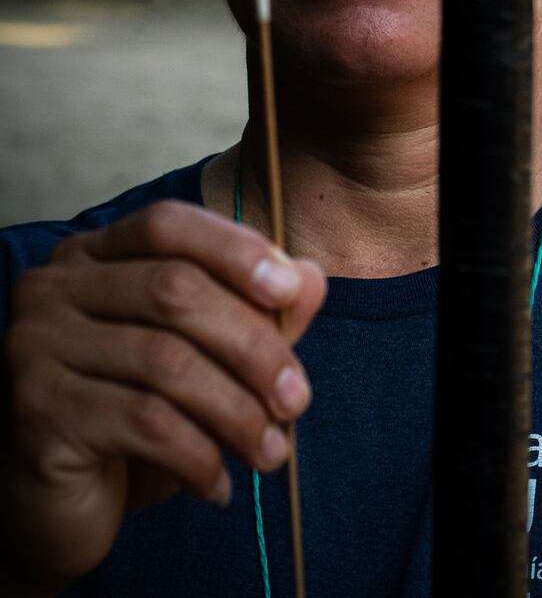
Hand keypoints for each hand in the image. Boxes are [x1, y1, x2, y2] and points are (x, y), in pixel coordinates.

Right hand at [0, 201, 325, 591]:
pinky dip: (198, 456)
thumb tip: (311, 277)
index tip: (291, 289)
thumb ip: (254, 313)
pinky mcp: (38, 409)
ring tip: (271, 451)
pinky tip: (219, 484)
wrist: (55, 509)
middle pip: (176, 290)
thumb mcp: (202, 360)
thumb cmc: (131, 420)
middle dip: (254, 345)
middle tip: (297, 399)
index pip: (167, 224)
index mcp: (92, 254)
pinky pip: (143, 422)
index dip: (234, 248)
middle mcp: (53, 287)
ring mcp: (36, 344)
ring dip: (236, 411)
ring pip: (166, 361)